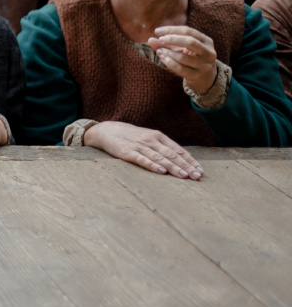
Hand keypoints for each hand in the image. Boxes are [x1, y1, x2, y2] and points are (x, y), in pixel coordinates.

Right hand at [84, 120, 202, 179]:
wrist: (106, 131)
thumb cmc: (131, 136)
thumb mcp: (148, 137)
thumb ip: (162, 147)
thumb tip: (181, 160)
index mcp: (158, 136)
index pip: (178, 150)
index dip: (190, 160)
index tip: (200, 170)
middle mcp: (151, 140)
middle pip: (171, 154)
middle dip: (186, 166)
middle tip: (197, 176)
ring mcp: (139, 146)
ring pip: (160, 157)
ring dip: (173, 167)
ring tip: (184, 176)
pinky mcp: (127, 152)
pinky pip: (142, 159)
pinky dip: (152, 165)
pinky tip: (161, 171)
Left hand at [148, 26, 218, 95]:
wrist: (205, 79)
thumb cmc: (191, 59)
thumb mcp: (182, 49)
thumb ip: (167, 44)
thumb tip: (150, 40)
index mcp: (206, 41)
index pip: (188, 31)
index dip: (171, 30)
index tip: (157, 31)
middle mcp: (208, 52)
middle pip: (190, 42)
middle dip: (172, 39)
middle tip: (160, 39)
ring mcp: (204, 65)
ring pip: (183, 57)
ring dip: (169, 52)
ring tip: (160, 50)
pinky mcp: (197, 76)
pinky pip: (180, 69)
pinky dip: (169, 62)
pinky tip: (163, 58)